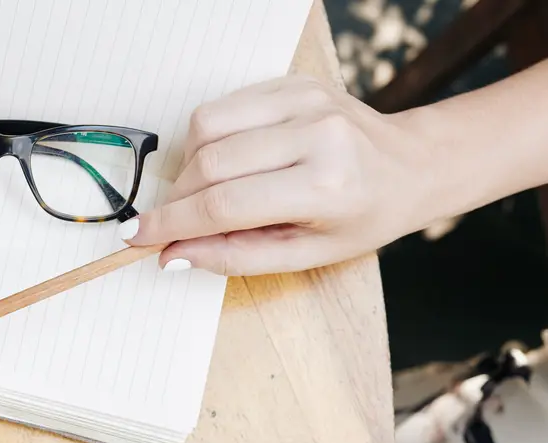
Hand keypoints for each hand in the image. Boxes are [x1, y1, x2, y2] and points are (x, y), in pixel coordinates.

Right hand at [123, 76, 440, 275]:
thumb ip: (235, 256)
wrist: (410, 166)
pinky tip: (229, 162)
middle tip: (169, 223)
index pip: (225, 205)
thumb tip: (172, 254)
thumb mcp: (305, 255)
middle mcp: (315, 134)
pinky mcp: (292, 82)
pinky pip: (223, 107)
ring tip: (205, 193)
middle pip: (209, 163)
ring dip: (188, 166)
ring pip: (206, 127)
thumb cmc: (362, 217)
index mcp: (325, 186)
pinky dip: (209, 140)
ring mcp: (303, 100)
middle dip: (176, 199)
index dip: (172, 223)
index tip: (137, 237)